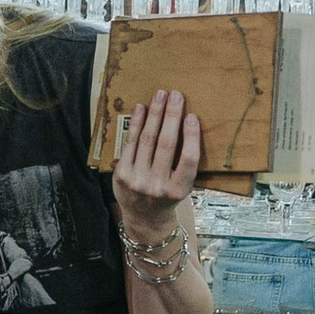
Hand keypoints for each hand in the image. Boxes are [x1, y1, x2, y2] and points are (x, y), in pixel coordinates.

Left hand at [114, 84, 201, 237]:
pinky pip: (130, 143)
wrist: (144, 218)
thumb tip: (186, 122)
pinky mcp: (122, 174)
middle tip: (176, 95)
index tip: (192, 116)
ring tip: (160, 95)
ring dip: (154, 114)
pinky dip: (136, 123)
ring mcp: (137, 180)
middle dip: (171, 116)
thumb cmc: (168, 196)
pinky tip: (141, 108)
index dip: (190, 136)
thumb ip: (184, 162)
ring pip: (147, 140)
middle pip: (166, 144)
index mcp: (178, 190)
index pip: (188, 159)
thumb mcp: (183, 186)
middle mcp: (157, 186)